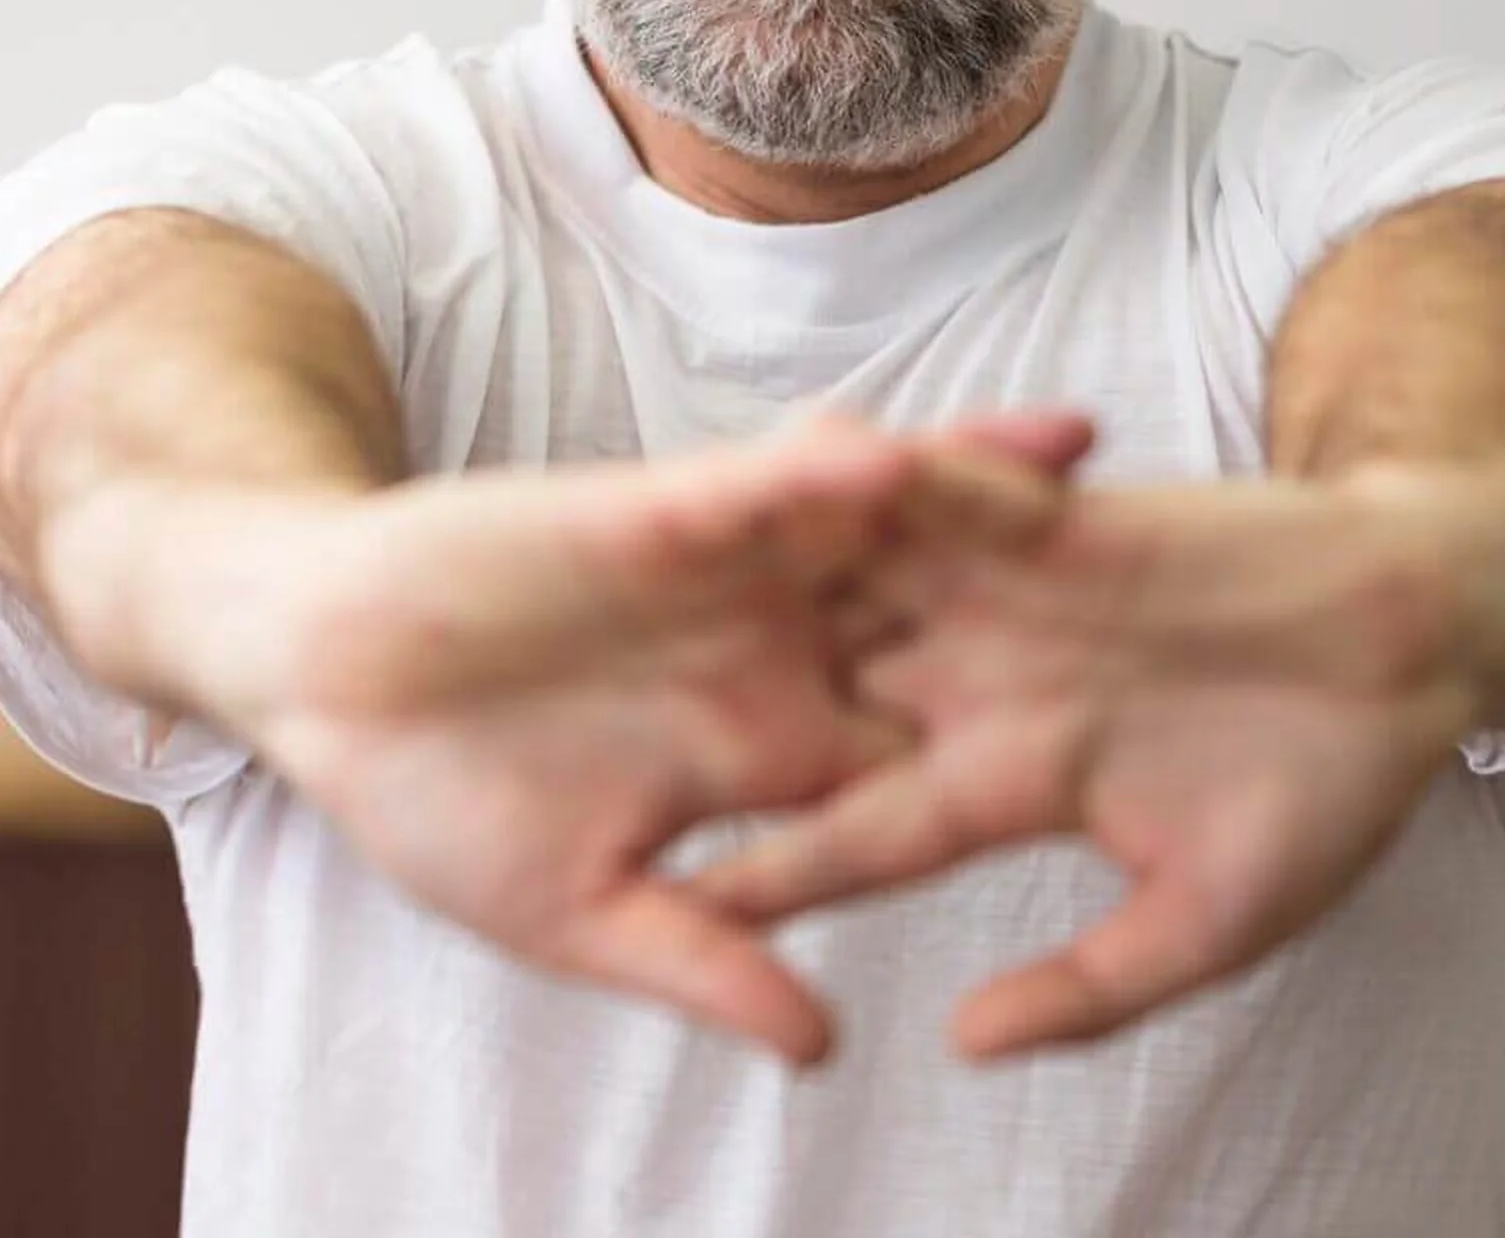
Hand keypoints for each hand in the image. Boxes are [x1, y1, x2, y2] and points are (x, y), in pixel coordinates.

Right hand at [88, 413, 1093, 1063]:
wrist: (314, 670)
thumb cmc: (424, 796)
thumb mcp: (576, 913)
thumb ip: (702, 963)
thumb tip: (822, 1052)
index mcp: (759, 750)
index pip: (923, 749)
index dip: (1039, 749)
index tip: (1163, 750)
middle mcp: (761, 652)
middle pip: (936, 617)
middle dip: (1049, 594)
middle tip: (1189, 570)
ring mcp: (714, 578)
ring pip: (870, 532)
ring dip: (966, 497)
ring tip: (1095, 465)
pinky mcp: (651, 516)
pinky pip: (760, 488)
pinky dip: (832, 468)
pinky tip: (913, 453)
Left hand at [690, 466, 1504, 1058]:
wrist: (1423, 633)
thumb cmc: (1333, 786)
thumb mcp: (1210, 919)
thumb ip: (1089, 987)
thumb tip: (962, 1048)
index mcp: (1005, 782)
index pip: (855, 834)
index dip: (766, 870)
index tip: (663, 908)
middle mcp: (979, 680)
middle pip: (813, 695)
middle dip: (705, 706)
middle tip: (573, 720)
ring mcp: (1004, 591)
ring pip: (846, 582)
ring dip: (751, 578)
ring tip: (629, 581)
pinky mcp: (1045, 510)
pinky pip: (935, 486)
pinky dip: (862, 477)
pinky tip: (772, 470)